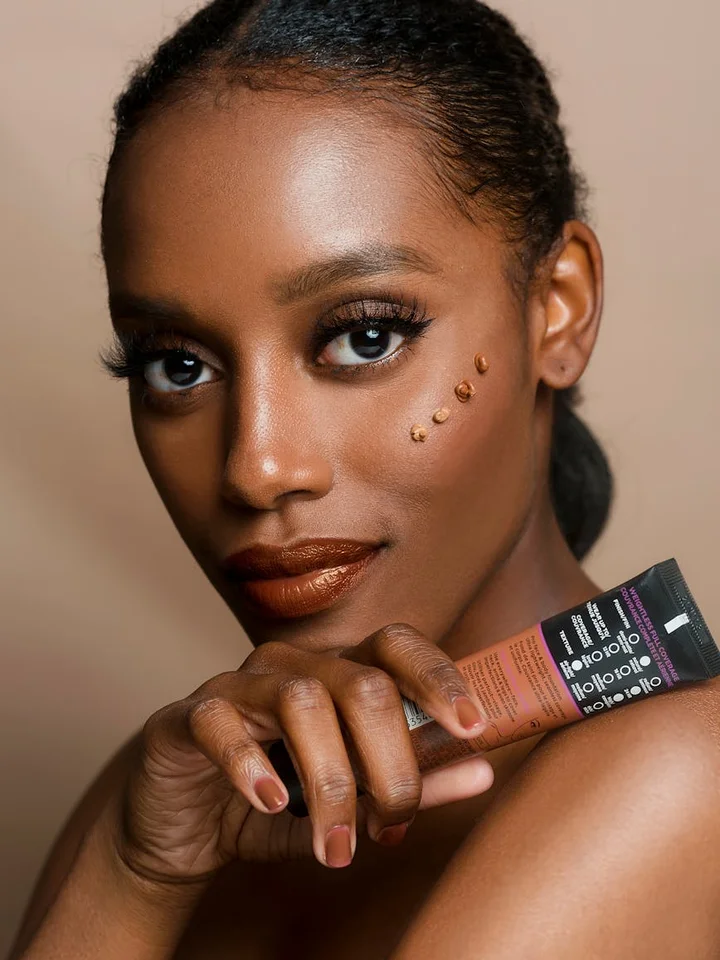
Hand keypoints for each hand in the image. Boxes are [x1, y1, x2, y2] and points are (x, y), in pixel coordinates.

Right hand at [115, 623, 493, 883]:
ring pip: (302, 703)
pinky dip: (252, 766)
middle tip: (394, 824)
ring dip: (331, 783)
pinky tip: (270, 804)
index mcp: (338, 672)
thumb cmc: (275, 802)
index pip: (397, 646)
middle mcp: (293, 665)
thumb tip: (483, 771)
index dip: (438, 678)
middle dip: (391, 762)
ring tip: (338, 846)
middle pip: (361, 683)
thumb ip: (413, 781)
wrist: (183, 829)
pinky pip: (222, 724)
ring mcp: (238, 685)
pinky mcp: (189, 715)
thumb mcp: (353, 799)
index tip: (474, 728)